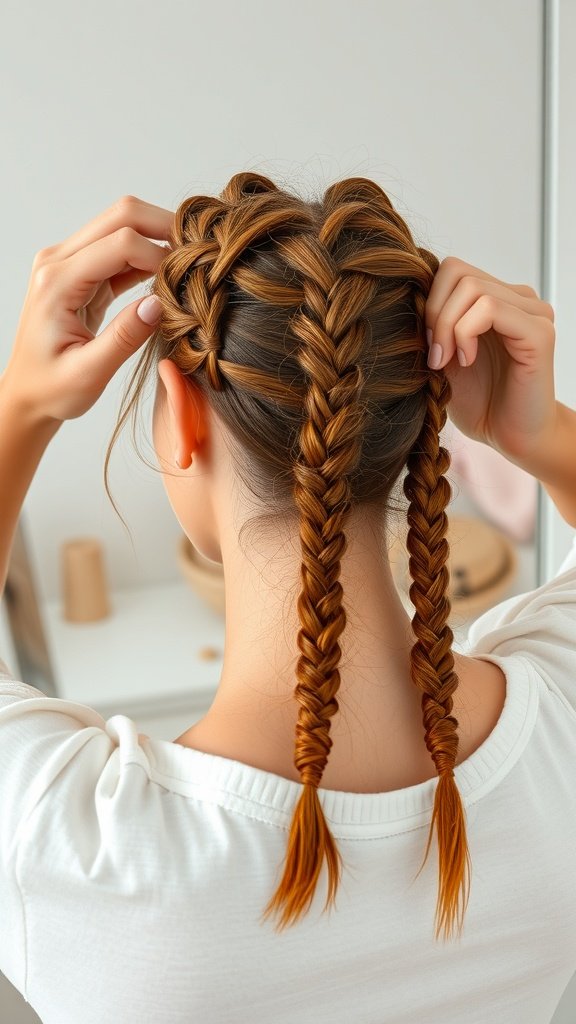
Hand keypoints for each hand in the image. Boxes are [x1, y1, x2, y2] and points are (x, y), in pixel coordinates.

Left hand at [1, 195, 173, 423]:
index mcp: (56, 282)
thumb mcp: (88, 374)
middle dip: (165, 228)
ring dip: (159, 240)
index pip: (120, 243)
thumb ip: (124, 338)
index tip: (184, 286)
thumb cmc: (52, 389)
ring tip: (186, 270)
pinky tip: (169, 279)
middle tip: (197, 258)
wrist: (27, 394)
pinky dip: (149, 257)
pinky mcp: (83, 272)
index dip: (160, 256)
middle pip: (122, 215)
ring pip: (124, 224)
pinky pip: (122, 249)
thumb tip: (160, 304)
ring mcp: (69, 262)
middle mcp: (58, 260)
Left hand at [425, 256, 557, 460]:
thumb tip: (405, 293)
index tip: (426, 344)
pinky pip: (490, 308)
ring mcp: (533, 311)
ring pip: (472, 287)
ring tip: (449, 361)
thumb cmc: (478, 402)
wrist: (510, 437)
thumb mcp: (443, 356)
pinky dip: (466, 333)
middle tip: (435, 356)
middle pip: (458, 272)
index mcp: (497, 298)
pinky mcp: (539, 331)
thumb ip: (432, 323)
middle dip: (434, 314)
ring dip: (447, 326)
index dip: (429, 301)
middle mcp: (519, 298)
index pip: (452, 269)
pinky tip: (467, 361)